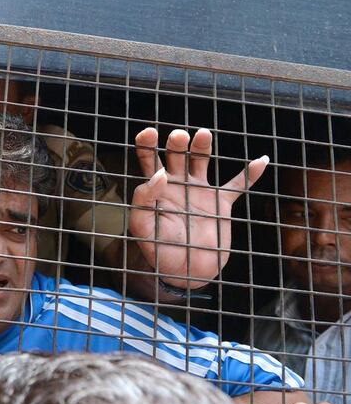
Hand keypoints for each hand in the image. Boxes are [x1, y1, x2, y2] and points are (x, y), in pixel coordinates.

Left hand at [128, 128, 267, 288]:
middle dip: (177, 143)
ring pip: (201, 160)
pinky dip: (250, 174)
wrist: (185, 270)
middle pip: (176, 154)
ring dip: (202, 146)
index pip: (149, 158)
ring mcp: (200, 191)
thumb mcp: (142, 227)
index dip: (147, 143)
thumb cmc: (158, 249)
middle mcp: (178, 183)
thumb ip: (143, 202)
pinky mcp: (220, 204)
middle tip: (178, 137)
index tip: (149, 133)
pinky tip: (261, 160)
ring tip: (202, 134)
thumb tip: (159, 174)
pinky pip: (237, 186)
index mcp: (156, 187)